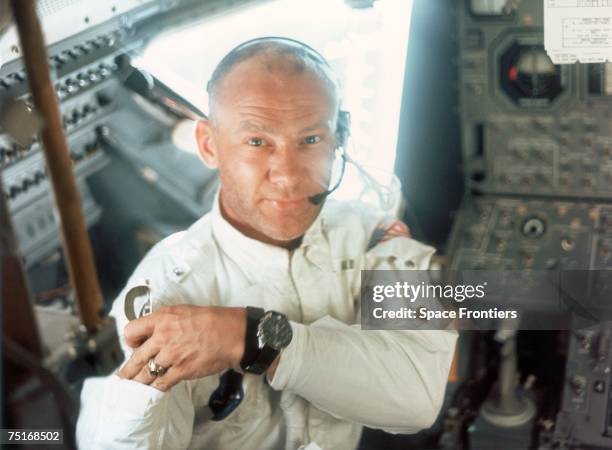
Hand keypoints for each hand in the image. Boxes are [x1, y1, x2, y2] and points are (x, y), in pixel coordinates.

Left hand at [117, 305, 245, 391]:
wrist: (233, 333)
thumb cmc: (212, 320)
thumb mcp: (183, 311)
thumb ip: (165, 321)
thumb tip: (154, 333)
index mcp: (162, 319)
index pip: (131, 331)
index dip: (131, 340)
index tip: (135, 345)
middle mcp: (162, 336)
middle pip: (136, 357)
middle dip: (128, 370)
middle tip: (123, 376)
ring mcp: (171, 355)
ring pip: (146, 373)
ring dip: (139, 382)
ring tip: (134, 386)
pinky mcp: (182, 370)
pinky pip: (161, 383)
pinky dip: (155, 388)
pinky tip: (152, 390)